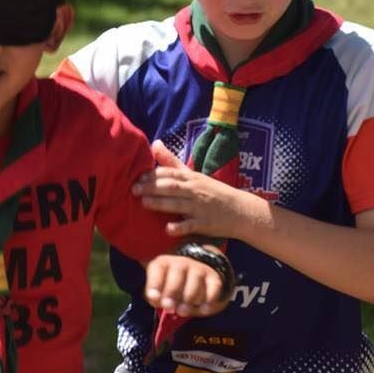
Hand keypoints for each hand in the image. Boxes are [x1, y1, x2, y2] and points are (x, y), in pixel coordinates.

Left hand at [133, 141, 255, 238]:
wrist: (240, 210)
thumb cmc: (212, 191)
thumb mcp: (194, 174)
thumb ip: (172, 161)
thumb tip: (155, 143)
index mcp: (192, 178)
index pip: (171, 173)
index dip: (153, 174)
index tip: (137, 176)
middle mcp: (195, 191)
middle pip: (172, 187)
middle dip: (152, 187)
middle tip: (133, 189)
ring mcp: (200, 208)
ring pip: (178, 204)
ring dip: (161, 203)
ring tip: (144, 203)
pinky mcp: (205, 224)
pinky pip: (191, 226)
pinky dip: (179, 227)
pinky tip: (167, 229)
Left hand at [144, 254, 228, 316]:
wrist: (195, 277)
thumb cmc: (171, 287)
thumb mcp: (159, 290)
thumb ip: (154, 297)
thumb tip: (158, 300)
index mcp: (163, 263)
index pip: (157, 269)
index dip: (154, 284)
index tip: (155, 298)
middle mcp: (181, 262)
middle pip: (177, 276)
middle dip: (172, 293)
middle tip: (170, 308)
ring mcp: (198, 268)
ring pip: (195, 285)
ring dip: (189, 301)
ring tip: (184, 310)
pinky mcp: (213, 277)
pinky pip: (213, 289)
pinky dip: (209, 301)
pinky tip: (203, 309)